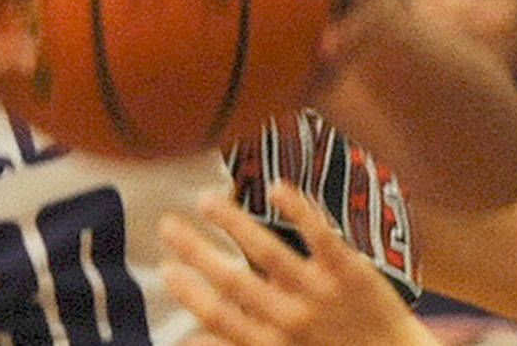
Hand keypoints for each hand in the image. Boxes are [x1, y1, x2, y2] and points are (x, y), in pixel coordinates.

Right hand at [160, 182, 437, 345]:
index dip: (190, 294)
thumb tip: (187, 341)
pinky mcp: (351, 273)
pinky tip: (275, 186)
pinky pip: (321, 238)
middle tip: (166, 224)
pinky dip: (299, 210)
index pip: (220, 318)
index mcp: (272, 345)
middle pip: (234, 282)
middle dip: (196, 252)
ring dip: (233, 224)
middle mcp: (291, 321)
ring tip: (206, 199)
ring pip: (269, 254)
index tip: (165, 269)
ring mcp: (322, 295)